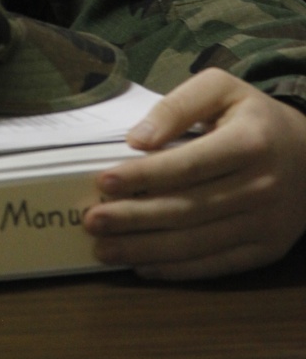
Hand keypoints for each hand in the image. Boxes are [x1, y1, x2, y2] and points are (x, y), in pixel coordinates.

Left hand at [84, 68, 305, 279]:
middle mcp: (262, 187)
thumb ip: (178, 105)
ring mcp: (267, 224)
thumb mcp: (221, 89)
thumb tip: (137, 139)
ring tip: (104, 248)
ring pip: (197, 243)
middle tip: (92, 221)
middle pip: (187, 209)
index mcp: (250, 142)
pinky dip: (177, 269)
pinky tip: (143, 265)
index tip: (102, 182)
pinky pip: (217, 265)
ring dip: (146, 249)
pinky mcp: (267, 250)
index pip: (188, 165)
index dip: (143, 176)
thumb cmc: (254, 117)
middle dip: (134, 217)